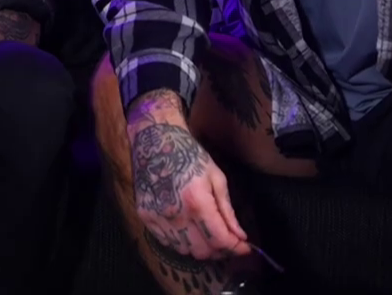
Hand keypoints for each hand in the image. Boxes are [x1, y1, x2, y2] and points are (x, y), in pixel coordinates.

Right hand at [127, 95, 250, 262]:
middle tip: (228, 240)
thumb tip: (240, 235)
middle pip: (203, 251)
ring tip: (208, 234)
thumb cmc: (190, 155)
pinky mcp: (145, 218)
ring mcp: (158, 218)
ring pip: (185, 251)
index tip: (245, 247)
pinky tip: (189, 230)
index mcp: (197, 201)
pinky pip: (167, 243)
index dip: (236, 248)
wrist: (155, 141)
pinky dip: (182, 242)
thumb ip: (227, 210)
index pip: (220, 239)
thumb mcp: (216, 177)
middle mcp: (176, 214)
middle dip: (220, 250)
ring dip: (201, 248)